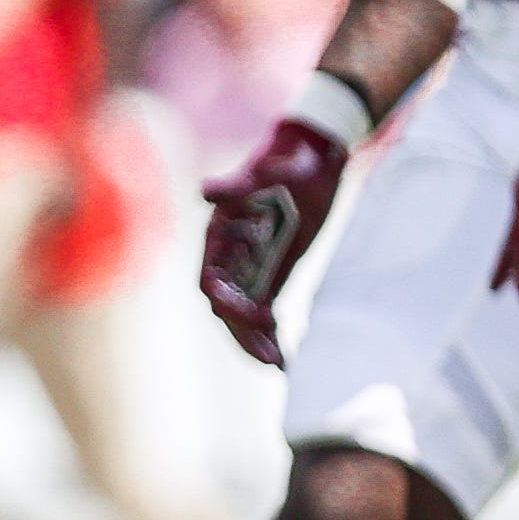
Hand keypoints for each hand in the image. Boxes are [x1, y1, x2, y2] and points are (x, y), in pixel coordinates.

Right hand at [194, 115, 352, 366]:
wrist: (313, 155)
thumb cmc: (290, 158)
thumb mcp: (270, 169)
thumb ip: (239, 184)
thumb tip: (204, 192)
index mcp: (218, 234)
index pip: (210, 280)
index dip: (227, 303)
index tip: (256, 317)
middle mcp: (228, 255)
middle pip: (226, 306)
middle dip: (244, 335)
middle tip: (270, 360)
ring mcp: (251, 265)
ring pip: (244, 314)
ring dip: (256, 341)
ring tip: (278, 365)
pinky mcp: (272, 271)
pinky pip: (265, 310)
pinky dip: (272, 333)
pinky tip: (285, 355)